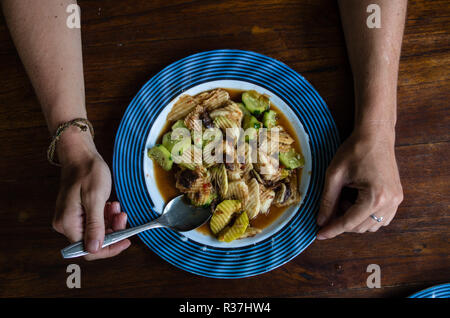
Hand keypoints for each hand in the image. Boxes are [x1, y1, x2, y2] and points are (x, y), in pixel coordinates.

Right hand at [51, 127, 130, 259]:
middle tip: (123, 215)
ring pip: (96, 231)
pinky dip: (106, 216)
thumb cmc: (87, 172)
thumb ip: (95, 225)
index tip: (127, 241)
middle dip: (112, 231)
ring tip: (116, 206)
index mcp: (68, 223)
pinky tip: (111, 204)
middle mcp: (66, 224)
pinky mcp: (77, 213)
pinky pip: (94, 222)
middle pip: (93, 241)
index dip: (109, 249)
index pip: (88, 250)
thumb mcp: (95, 198)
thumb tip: (94, 249)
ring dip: (111, 222)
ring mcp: (71, 219)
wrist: (80, 155)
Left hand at [316, 125, 402, 238]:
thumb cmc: (354, 151)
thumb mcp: (334, 175)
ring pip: (371, 225)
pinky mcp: (397, 197)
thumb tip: (321, 221)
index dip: (331, 229)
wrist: (375, 135)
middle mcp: (390, 202)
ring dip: (354, 218)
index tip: (318, 234)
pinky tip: (356, 199)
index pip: (349, 223)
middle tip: (333, 202)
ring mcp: (396, 200)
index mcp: (375, 197)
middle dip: (342, 220)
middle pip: (360, 227)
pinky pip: (380, 218)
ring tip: (346, 195)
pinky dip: (365, 214)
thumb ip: (327, 201)